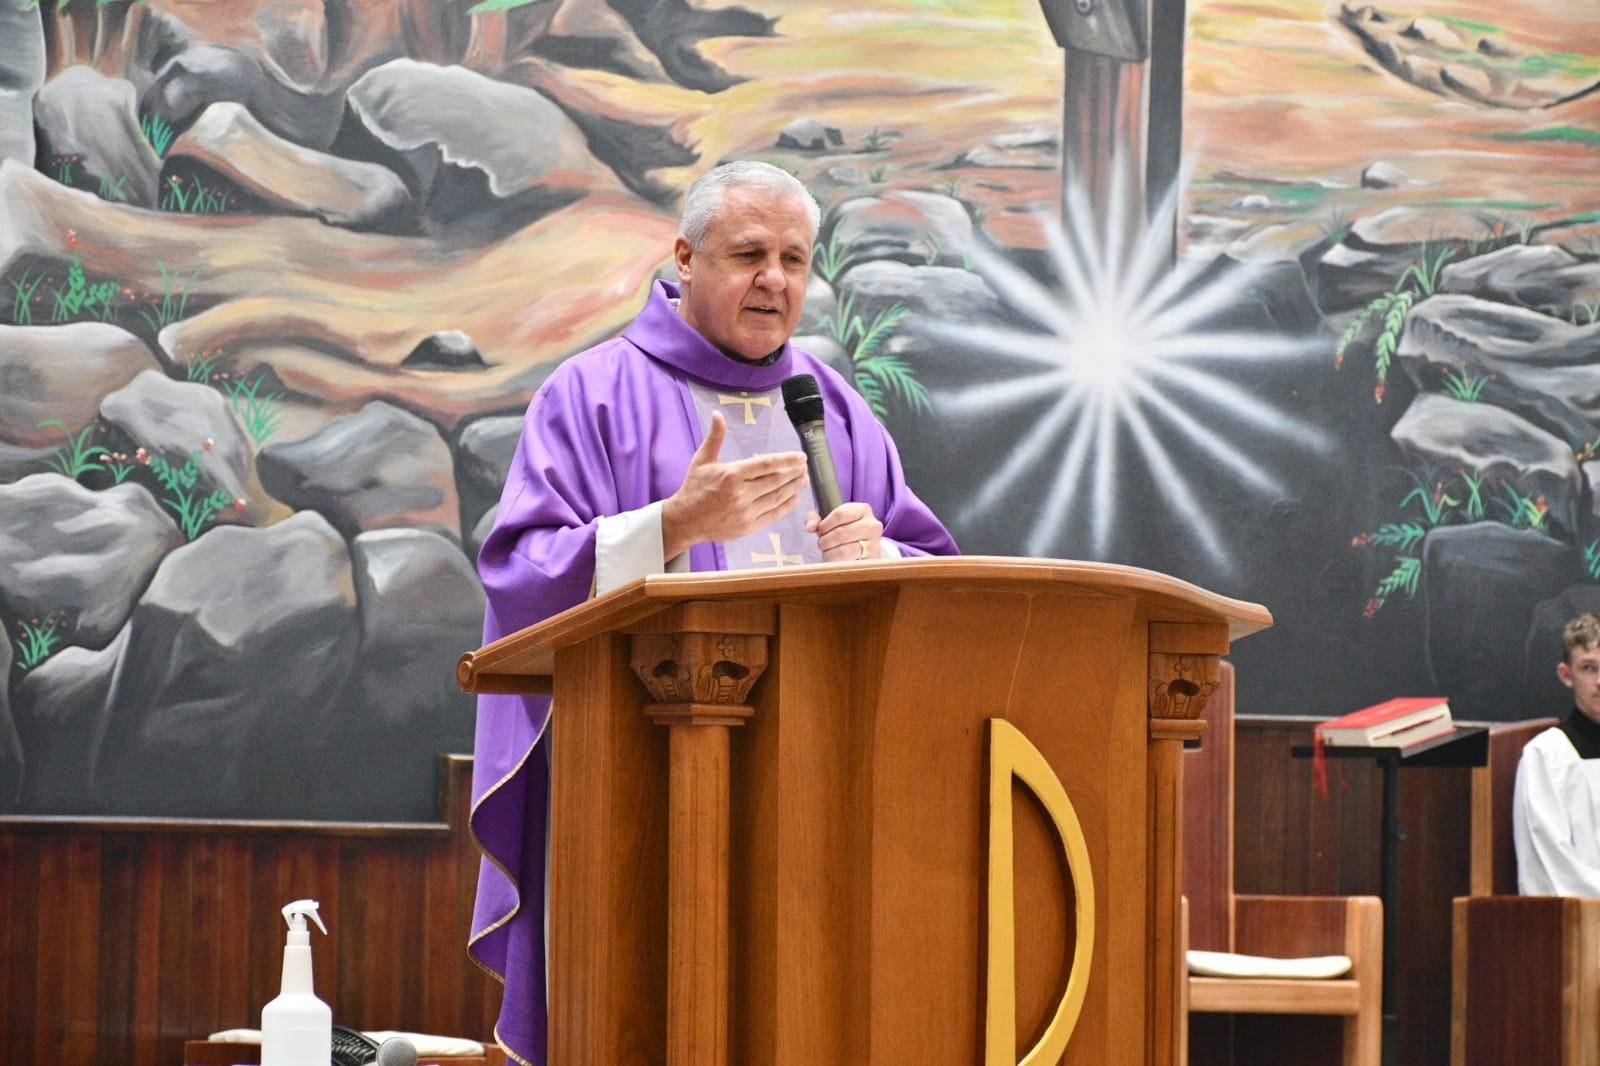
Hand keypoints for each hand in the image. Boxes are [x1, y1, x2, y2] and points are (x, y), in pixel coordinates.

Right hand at [662, 411, 807, 559]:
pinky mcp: (748, 526)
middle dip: (793, 473)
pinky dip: (786, 506)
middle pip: (776, 481)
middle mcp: (741, 493)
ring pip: (777, 497)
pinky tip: (794, 498)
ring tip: (803, 480)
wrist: (685, 521)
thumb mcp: (702, 460)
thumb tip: (718, 414)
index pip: (766, 464)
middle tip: (804, 467)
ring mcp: (746, 512)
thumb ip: (715, 438)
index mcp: (732, 474)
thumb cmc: (694, 488)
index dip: (786, 460)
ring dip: (794, 488)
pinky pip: (773, 514)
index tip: (800, 457)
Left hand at [806, 501, 883, 561]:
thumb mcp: (829, 519)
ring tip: (828, 552)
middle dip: (825, 541)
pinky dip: (838, 564)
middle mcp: (873, 525)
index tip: (820, 531)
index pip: (840, 514)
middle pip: (840, 533)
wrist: (863, 549)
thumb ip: (815, 518)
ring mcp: (874, 544)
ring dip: (829, 553)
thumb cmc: (843, 530)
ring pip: (844, 551)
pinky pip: (849, 564)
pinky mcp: (872, 561)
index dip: (825, 524)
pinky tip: (836, 561)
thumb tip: (810, 527)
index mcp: (863, 509)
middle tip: (822, 544)